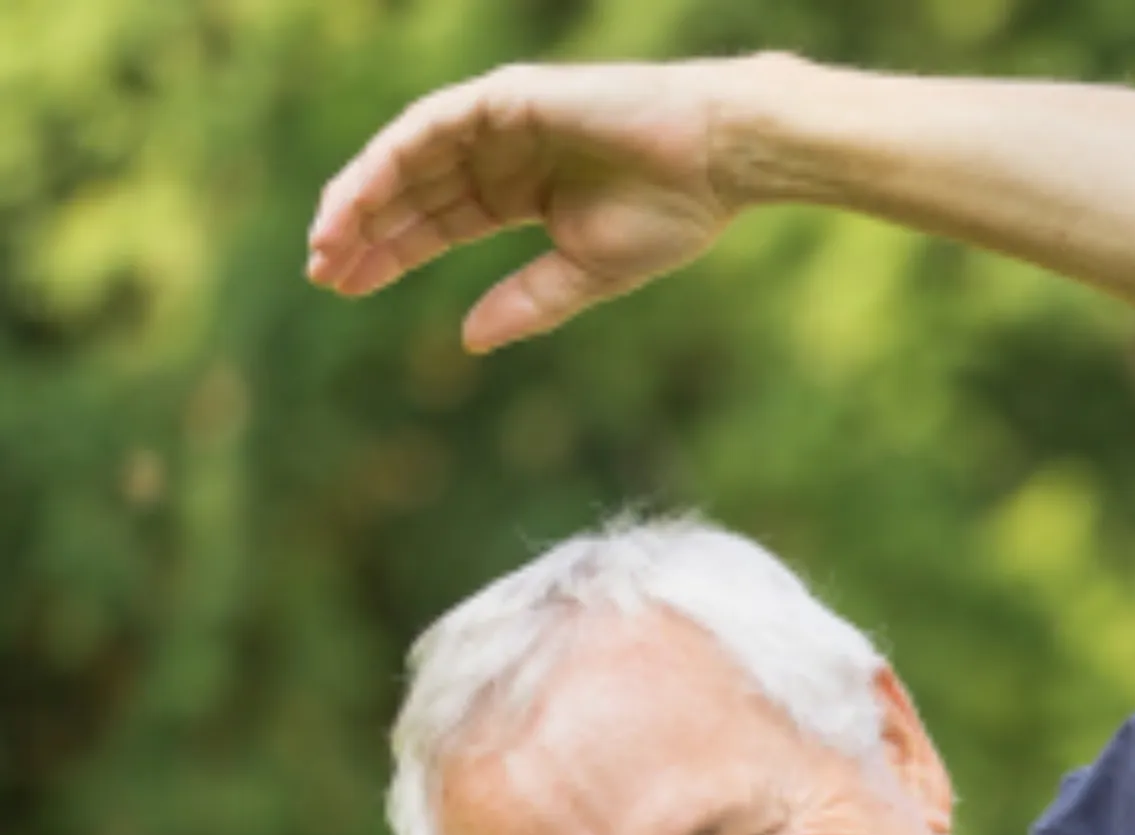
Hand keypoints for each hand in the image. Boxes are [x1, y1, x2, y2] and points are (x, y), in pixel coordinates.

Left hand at [307, 60, 751, 351]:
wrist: (718, 157)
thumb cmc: (672, 212)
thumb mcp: (588, 273)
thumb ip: (528, 302)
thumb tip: (467, 340)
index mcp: (522, 194)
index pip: (437, 223)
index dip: (390, 254)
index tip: (344, 287)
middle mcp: (500, 154)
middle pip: (412, 192)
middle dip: (363, 231)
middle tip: (321, 273)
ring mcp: (498, 121)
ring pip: (408, 158)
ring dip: (363, 197)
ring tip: (326, 240)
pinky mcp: (504, 97)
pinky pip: (429, 126)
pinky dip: (390, 159)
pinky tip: (360, 198)